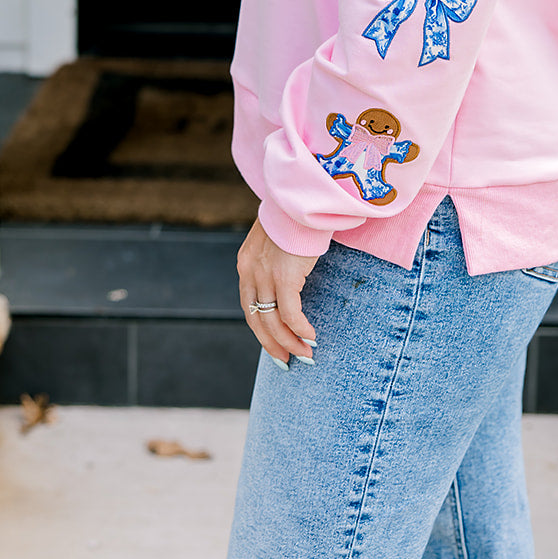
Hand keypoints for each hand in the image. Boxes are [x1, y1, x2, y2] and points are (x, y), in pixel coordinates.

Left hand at [237, 217, 319, 363]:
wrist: (301, 197)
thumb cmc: (295, 215)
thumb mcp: (275, 238)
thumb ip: (274, 258)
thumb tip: (287, 279)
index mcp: (245, 263)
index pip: (249, 306)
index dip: (261, 329)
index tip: (275, 344)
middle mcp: (250, 272)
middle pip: (257, 320)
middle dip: (272, 344)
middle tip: (286, 361)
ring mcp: (265, 276)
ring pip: (273, 322)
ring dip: (289, 342)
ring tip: (305, 355)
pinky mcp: (284, 278)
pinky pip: (290, 315)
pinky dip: (300, 330)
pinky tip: (311, 337)